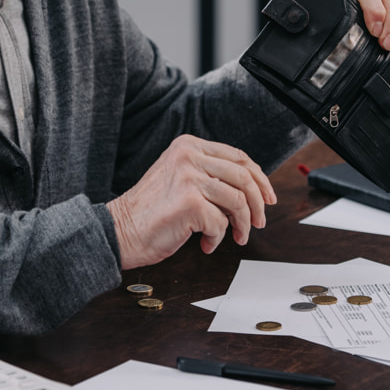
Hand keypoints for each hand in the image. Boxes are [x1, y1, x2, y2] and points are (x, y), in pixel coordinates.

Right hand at [106, 135, 275, 269]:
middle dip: (258, 204)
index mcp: (188, 145)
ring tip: (235, 238)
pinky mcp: (190, 202)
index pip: (238, 156)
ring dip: (241, 225)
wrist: (120, 230)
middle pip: (244, 177)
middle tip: (258, 223)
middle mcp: (189, 156)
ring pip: (238, 201)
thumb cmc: (151, 211)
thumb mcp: (180, 177)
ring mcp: (189, 177)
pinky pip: (221, 223)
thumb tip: (251, 190)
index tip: (268, 197)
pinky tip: (205, 243)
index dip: (260, 179)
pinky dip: (218, 239)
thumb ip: (209, 174)